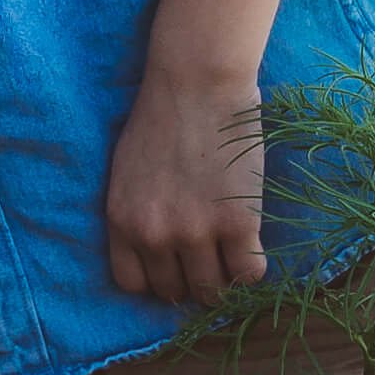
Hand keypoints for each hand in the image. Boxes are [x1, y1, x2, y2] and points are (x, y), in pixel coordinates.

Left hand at [106, 71, 267, 305]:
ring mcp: (197, 232)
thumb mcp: (126, 172)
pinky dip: (252, 268)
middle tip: (209, 260)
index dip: (157, 281)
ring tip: (230, 254)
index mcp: (121, 220)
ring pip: (214, 291)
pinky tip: (250, 244)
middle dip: (192, 281)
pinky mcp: (238, 224)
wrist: (196, 83)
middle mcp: (154, 234)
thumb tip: (156, 254)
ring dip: (224, 280)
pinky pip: (250, 274)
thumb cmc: (161, 118)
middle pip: (176, 291)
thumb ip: (136, 214)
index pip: (133, 284)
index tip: (174, 268)